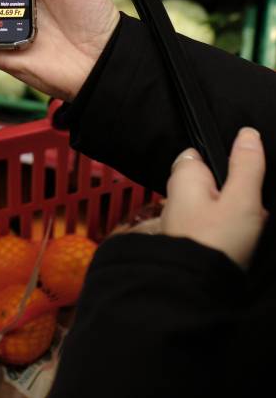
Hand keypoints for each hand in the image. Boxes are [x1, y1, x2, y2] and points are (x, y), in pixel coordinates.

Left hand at [160, 128, 267, 269]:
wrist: (194, 293)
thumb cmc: (215, 242)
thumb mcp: (242, 200)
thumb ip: (246, 166)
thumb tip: (247, 133)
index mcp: (182, 177)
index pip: (198, 155)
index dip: (221, 159)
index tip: (243, 173)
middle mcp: (174, 197)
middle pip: (208, 184)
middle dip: (229, 192)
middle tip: (252, 206)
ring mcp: (178, 224)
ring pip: (210, 209)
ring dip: (228, 216)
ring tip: (249, 229)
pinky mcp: (186, 247)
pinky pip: (209, 231)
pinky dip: (223, 234)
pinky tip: (239, 246)